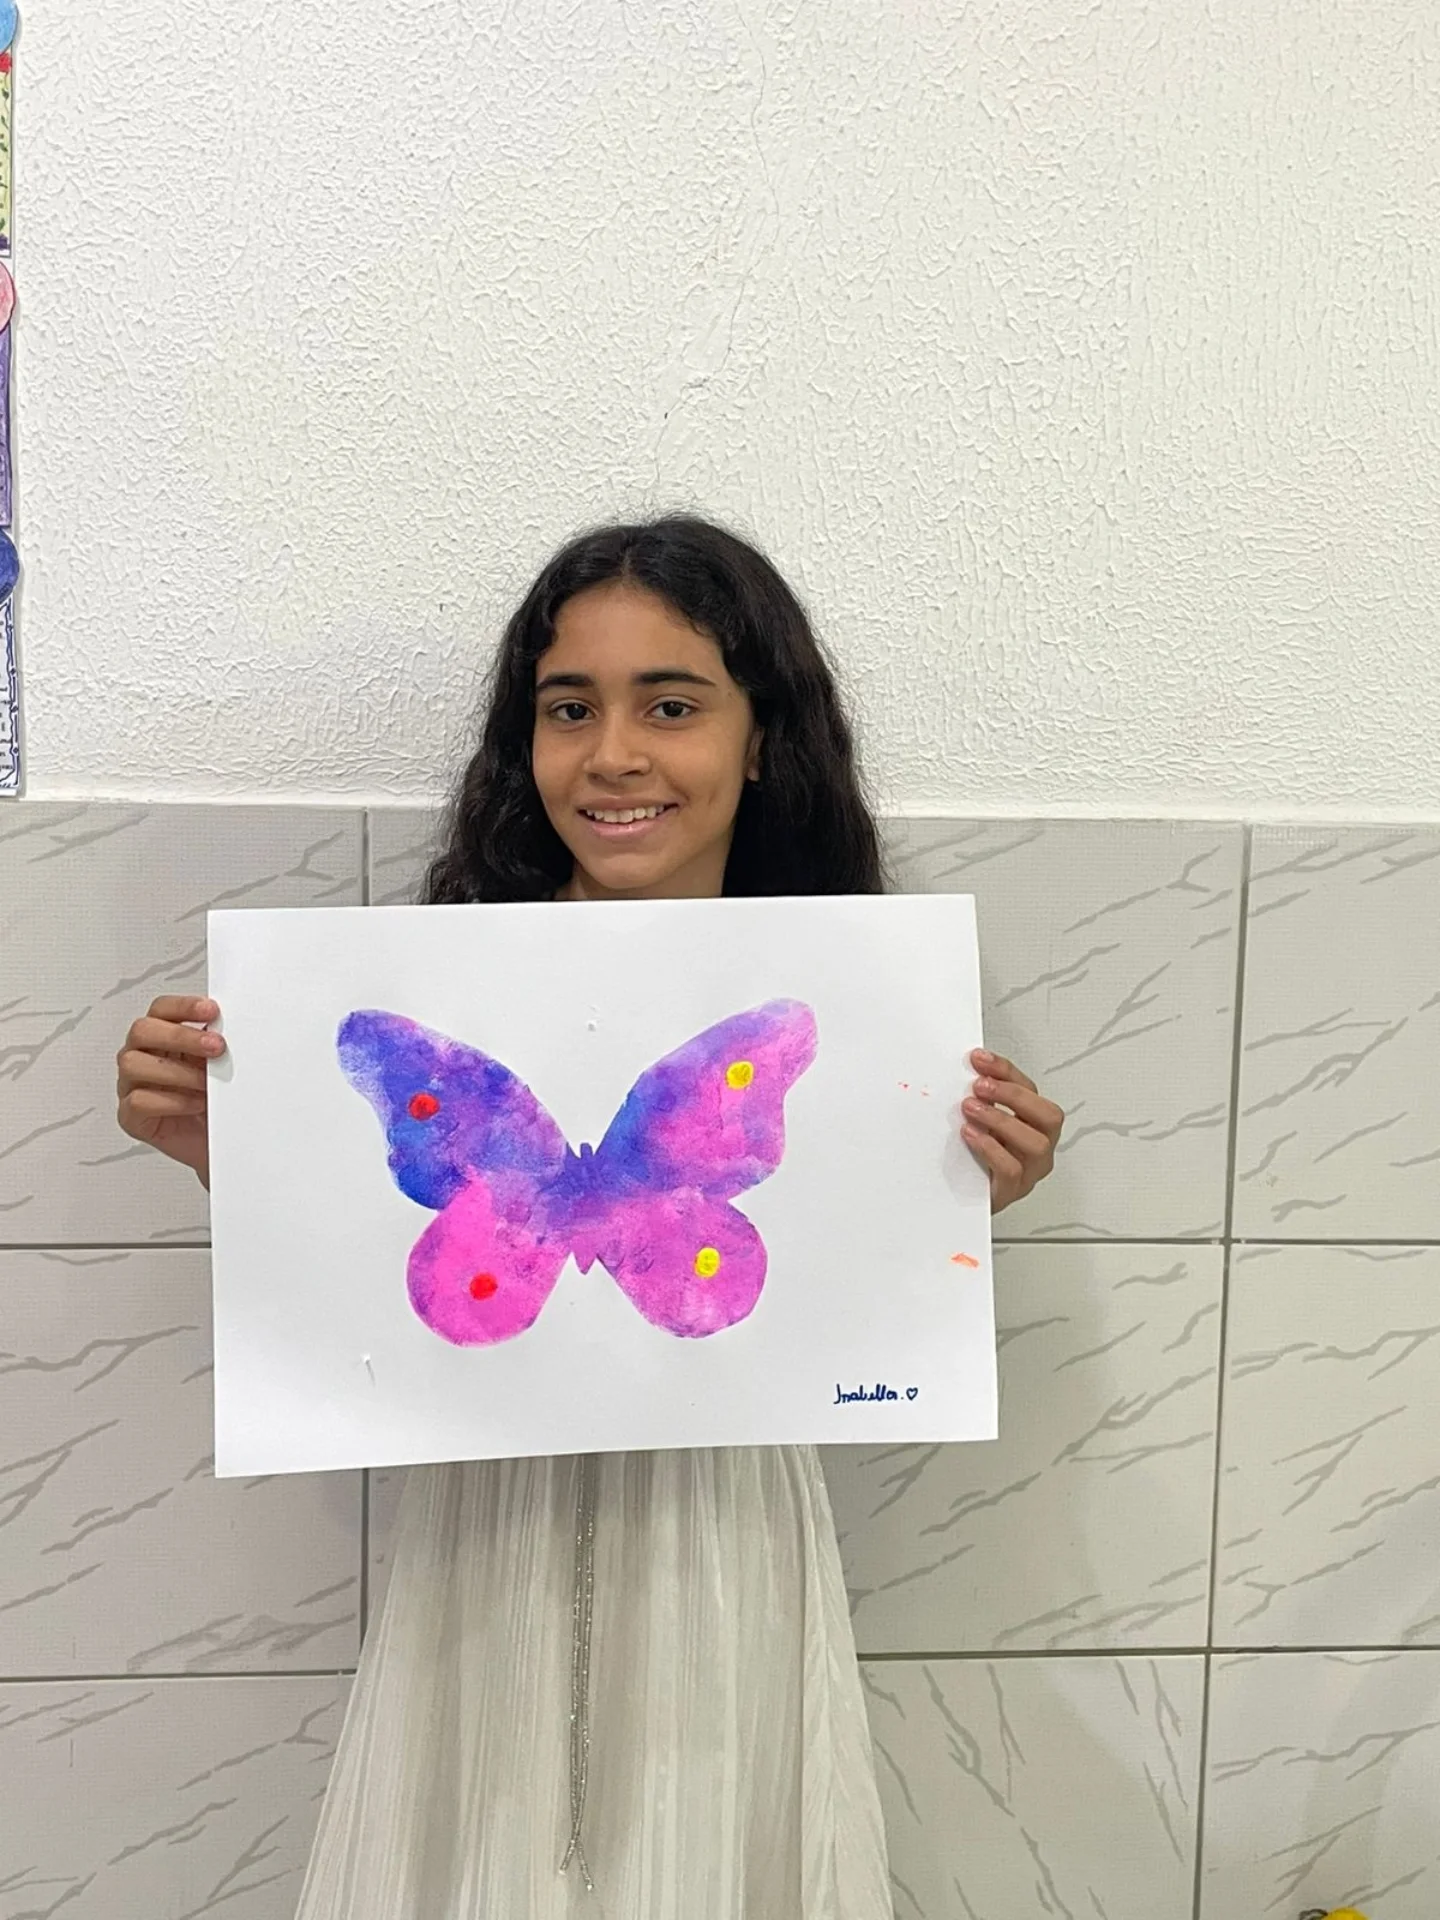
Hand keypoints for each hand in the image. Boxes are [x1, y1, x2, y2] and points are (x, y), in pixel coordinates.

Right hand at [116, 995, 224, 1188]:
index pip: (161, 1010)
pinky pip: (138, 1101)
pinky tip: (195, 1103)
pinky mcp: (131, 1117)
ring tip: (207, 1083)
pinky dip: (171, 1101)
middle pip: (142, 1030)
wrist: (221, 1141)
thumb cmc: (216, 1100)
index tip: (212, 1010)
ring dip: (177, 1071)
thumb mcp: (220, 1065)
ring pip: (133, 1063)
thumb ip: (216, 1043)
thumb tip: (229, 1025)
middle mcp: (141, 1056)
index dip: (184, 1006)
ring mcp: (131, 1086)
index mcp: (161, 1037)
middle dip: (181, 1036)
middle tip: (215, 1047)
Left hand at [961, 1049, 1063, 1214]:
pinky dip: (990, 1148)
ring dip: (1001, 1120)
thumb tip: (967, 1070)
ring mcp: (1031, 1169)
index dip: (1005, 1071)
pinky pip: (1012, 1170)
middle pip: (1048, 1116)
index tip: (979, 1059)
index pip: (1030, 1089)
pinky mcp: (1013, 1191)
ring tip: (971, 1109)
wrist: (966, 1195)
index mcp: (1034, 1122)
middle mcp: (1040, 1144)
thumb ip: (980, 1098)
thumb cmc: (978, 1156)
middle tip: (979, 1086)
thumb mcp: (981, 1120)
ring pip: (1036, 1144)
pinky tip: (970, 1135)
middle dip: (1012, 1095)